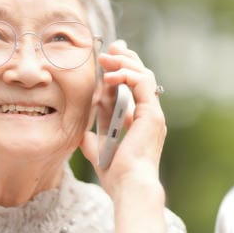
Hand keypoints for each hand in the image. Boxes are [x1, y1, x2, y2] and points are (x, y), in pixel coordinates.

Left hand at [80, 40, 166, 201]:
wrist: (128, 185)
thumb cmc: (116, 174)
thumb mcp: (98, 151)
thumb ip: (92, 139)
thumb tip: (80, 131)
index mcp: (139, 121)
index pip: (131, 87)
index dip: (120, 70)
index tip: (106, 58)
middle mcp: (149, 114)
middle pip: (141, 76)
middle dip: (125, 58)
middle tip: (110, 47)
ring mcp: (152, 113)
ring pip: (143, 74)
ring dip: (124, 63)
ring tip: (106, 59)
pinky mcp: (152, 113)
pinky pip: (142, 83)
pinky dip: (126, 74)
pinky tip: (110, 75)